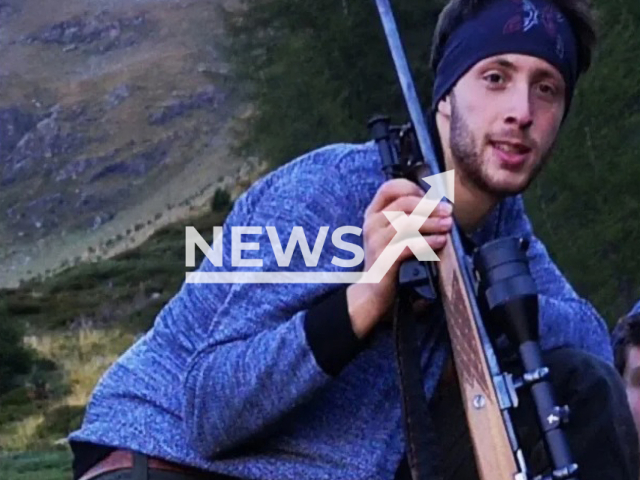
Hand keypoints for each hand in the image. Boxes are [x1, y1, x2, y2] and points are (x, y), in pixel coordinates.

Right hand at [347, 178, 452, 337]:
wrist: (373, 290)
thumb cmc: (389, 259)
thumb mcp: (393, 234)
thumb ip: (406, 218)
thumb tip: (437, 205)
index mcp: (373, 213)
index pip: (389, 188)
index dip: (411, 188)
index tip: (430, 196)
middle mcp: (372, 223)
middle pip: (403, 204)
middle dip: (429, 206)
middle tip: (448, 211)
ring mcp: (376, 240)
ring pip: (407, 223)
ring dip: (432, 223)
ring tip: (448, 226)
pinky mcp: (384, 258)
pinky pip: (409, 245)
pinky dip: (427, 242)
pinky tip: (439, 242)